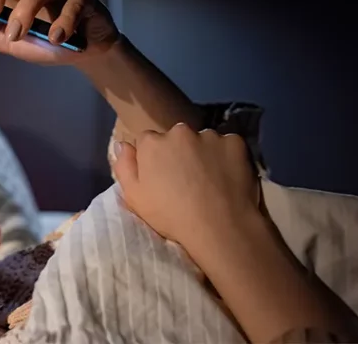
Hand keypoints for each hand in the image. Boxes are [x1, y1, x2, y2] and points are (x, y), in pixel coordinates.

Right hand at [112, 123, 261, 249]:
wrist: (218, 227)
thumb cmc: (170, 215)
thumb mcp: (134, 196)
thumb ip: (124, 166)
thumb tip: (122, 143)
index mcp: (152, 142)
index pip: (148, 140)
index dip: (155, 158)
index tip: (162, 176)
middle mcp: (180, 131)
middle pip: (176, 137)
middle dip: (179, 151)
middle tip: (187, 178)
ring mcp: (209, 135)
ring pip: (203, 140)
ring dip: (204, 152)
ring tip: (210, 179)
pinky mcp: (235, 142)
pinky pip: (228, 144)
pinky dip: (227, 156)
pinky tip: (227, 175)